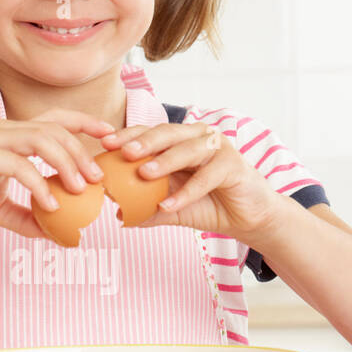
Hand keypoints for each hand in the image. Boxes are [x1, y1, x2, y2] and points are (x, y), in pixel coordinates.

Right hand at [0, 109, 114, 238]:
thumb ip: (25, 216)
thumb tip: (55, 234)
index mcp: (9, 136)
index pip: (54, 121)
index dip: (84, 125)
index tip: (110, 137)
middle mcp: (2, 129)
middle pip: (54, 129)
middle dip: (81, 152)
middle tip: (98, 179)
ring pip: (40, 139)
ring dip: (65, 163)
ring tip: (81, 190)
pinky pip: (16, 165)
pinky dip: (37, 184)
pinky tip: (49, 205)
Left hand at [98, 121, 285, 245]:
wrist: (247, 218)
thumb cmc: (209, 204)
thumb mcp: (172, 207)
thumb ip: (148, 208)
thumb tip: (117, 215)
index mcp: (180, 140)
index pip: (150, 133)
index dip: (127, 136)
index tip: (104, 145)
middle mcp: (198, 137)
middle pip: (167, 133)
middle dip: (144, 141)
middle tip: (123, 153)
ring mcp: (217, 148)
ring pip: (187, 149)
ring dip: (165, 161)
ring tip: (144, 174)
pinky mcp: (233, 164)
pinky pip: (207, 176)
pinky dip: (187, 191)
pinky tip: (169, 205)